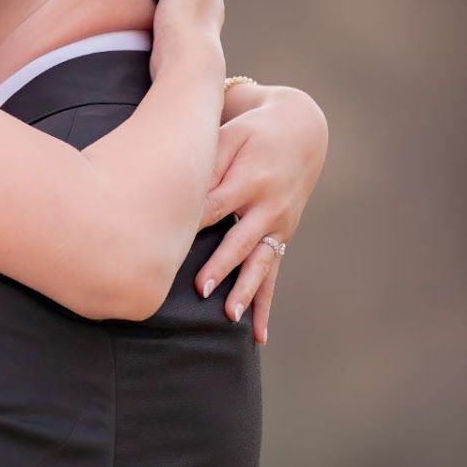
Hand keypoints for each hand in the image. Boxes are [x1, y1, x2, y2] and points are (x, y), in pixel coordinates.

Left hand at [195, 86, 328, 341]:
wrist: (300, 131)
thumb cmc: (251, 133)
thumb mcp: (230, 136)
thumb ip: (207, 162)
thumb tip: (178, 190)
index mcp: (251, 179)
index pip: (216, 206)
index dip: (191, 222)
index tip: (166, 240)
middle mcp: (268, 207)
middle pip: (240, 241)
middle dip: (221, 266)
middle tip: (200, 288)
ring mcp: (278, 226)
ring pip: (260, 265)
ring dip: (246, 291)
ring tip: (230, 315)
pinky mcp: (280, 238)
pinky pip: (271, 275)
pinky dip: (264, 306)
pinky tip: (258, 335)